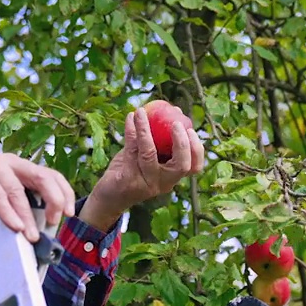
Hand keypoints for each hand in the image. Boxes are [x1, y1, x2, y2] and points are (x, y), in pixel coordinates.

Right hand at [0, 151, 74, 241]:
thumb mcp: (9, 205)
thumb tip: (49, 226)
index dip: (64, 193)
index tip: (69, 214)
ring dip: (26, 216)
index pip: (51, 175)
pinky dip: (7, 213)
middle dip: (53, 200)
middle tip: (54, 222)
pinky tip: (14, 227)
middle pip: (41, 177)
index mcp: (21, 166)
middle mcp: (9, 160)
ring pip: (18, 190)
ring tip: (31, 236)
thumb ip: (26, 206)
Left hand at [81, 108, 205, 228]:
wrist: (109, 196)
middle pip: (181, 166)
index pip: (194, 168)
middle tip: (176, 123)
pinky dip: (130, 131)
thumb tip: (176, 109)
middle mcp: (162, 183)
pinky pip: (131, 150)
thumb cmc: (132, 169)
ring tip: (141, 111)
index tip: (190, 130)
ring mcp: (145, 183)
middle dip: (182, 143)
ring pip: (149, 153)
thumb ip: (162, 138)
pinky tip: (129, 117)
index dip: (197, 149)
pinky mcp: (127, 179)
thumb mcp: (149, 155)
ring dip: (145, 128)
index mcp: (172, 177)